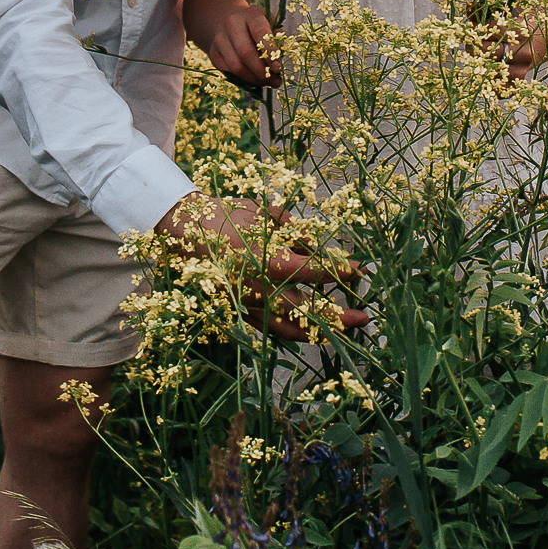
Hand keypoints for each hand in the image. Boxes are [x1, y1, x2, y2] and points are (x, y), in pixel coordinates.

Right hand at [157, 194, 365, 339]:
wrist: (183, 231)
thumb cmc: (225, 217)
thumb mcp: (264, 215)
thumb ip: (293, 232)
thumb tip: (318, 247)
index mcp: (268, 261)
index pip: (314, 272)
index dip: (339, 271)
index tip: (359, 269)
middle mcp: (260, 289)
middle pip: (308, 312)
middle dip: (340, 316)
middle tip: (364, 317)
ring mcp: (248, 306)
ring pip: (290, 329)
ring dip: (319, 332)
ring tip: (342, 332)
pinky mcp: (238, 313)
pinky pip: (270, 330)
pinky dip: (292, 332)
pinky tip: (309, 332)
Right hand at [184, 0, 278, 86]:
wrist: (225, 20)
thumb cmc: (255, 25)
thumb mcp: (269, 24)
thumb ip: (277, 39)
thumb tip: (279, 59)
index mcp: (250, 14)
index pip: (260, 32)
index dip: (270, 52)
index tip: (278, 68)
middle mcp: (232, 24)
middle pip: (246, 52)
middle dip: (262, 71)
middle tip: (275, 81)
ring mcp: (220, 39)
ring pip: (236, 66)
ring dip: (254, 79)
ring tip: (267, 82)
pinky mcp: (213, 53)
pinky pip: (229, 72)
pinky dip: (244, 80)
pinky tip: (255, 80)